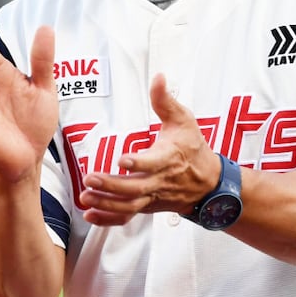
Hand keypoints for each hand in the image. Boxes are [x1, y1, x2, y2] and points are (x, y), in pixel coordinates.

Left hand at [79, 73, 219, 224]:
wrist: (209, 183)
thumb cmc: (194, 148)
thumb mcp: (184, 120)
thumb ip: (165, 101)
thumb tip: (158, 77)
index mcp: (169, 158)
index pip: (153, 163)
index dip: (138, 164)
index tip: (122, 160)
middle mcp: (160, 181)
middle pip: (135, 188)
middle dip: (112, 186)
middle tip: (90, 178)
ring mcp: (153, 197)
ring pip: (130, 206)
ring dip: (107, 204)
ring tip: (86, 197)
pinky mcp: (148, 206)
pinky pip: (128, 216)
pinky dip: (109, 219)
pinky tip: (91, 215)